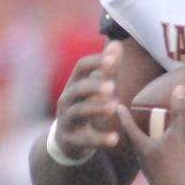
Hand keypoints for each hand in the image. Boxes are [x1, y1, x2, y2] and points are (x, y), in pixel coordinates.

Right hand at [51, 40, 124, 160]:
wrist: (68, 140)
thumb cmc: (86, 107)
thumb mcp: (96, 87)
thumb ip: (107, 68)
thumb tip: (117, 44)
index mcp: (74, 84)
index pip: (81, 68)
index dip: (95, 62)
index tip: (112, 59)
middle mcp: (67, 100)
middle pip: (77, 89)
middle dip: (93, 86)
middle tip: (112, 86)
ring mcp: (67, 120)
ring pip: (78, 112)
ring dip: (96, 108)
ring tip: (114, 106)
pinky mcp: (71, 140)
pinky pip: (85, 139)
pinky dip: (99, 139)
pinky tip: (115, 139)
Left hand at [116, 83, 184, 184]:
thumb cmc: (179, 163)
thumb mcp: (180, 135)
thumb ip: (179, 112)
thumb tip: (180, 88)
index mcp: (143, 150)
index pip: (130, 129)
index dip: (125, 116)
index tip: (118, 107)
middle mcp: (146, 164)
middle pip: (138, 145)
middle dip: (137, 133)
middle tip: (137, 123)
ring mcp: (156, 177)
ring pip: (151, 159)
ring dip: (152, 148)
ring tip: (158, 140)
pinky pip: (164, 169)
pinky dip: (166, 161)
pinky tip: (176, 160)